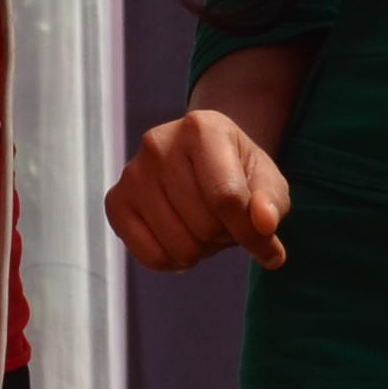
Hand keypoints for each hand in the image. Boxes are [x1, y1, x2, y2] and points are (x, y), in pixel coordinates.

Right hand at [109, 104, 290, 270]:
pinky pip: (151, 256)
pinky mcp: (116, 201)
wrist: (200, 161)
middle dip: (224, 237)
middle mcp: (158, 143)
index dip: (252, 234)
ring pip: (179, 245)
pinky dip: (174, 261)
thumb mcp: (266, 181)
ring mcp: (132, 173)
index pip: (226, 198)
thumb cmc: (237, 172)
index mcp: (201, 127)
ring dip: (202, 250)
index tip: (269, 248)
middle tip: (225, 222)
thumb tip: (265, 224)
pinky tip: (181, 239)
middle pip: (203, 225)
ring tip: (203, 225)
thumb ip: (271, 201)